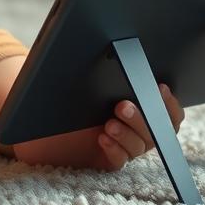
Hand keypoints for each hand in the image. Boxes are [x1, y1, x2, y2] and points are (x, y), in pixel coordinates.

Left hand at [13, 83, 184, 170]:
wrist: (36, 115)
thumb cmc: (64, 89)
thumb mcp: (86, 77)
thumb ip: (106, 71)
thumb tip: (119, 44)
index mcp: (139, 102)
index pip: (168, 110)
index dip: (169, 102)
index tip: (159, 87)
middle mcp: (136, 124)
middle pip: (158, 130)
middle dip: (144, 117)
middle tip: (123, 105)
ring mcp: (122, 143)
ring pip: (140, 145)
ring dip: (128, 134)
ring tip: (109, 123)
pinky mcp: (105, 159)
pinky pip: (119, 160)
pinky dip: (114, 149)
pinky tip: (103, 139)